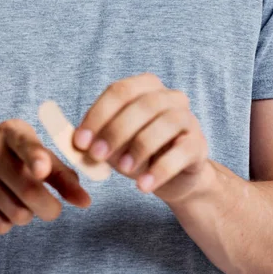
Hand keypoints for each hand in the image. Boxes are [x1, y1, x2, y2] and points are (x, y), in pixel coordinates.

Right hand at [0, 119, 90, 233]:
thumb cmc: (2, 156)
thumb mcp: (27, 152)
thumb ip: (59, 172)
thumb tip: (85, 201)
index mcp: (12, 131)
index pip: (25, 143)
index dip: (36, 157)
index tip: (42, 170)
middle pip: (30, 191)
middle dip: (50, 209)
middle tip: (51, 210)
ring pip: (18, 213)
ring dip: (26, 216)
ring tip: (16, 202)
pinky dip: (7, 224)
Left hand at [72, 72, 209, 202]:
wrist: (168, 178)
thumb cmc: (134, 153)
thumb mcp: (109, 145)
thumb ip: (92, 139)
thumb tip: (73, 142)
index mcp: (144, 87)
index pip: (119, 91)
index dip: (97, 115)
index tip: (80, 141)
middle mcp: (169, 97)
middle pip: (142, 105)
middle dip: (116, 130)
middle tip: (97, 155)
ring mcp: (188, 119)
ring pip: (165, 124)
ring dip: (139, 147)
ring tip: (123, 171)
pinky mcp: (199, 145)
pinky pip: (182, 152)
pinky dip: (160, 170)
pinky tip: (143, 186)